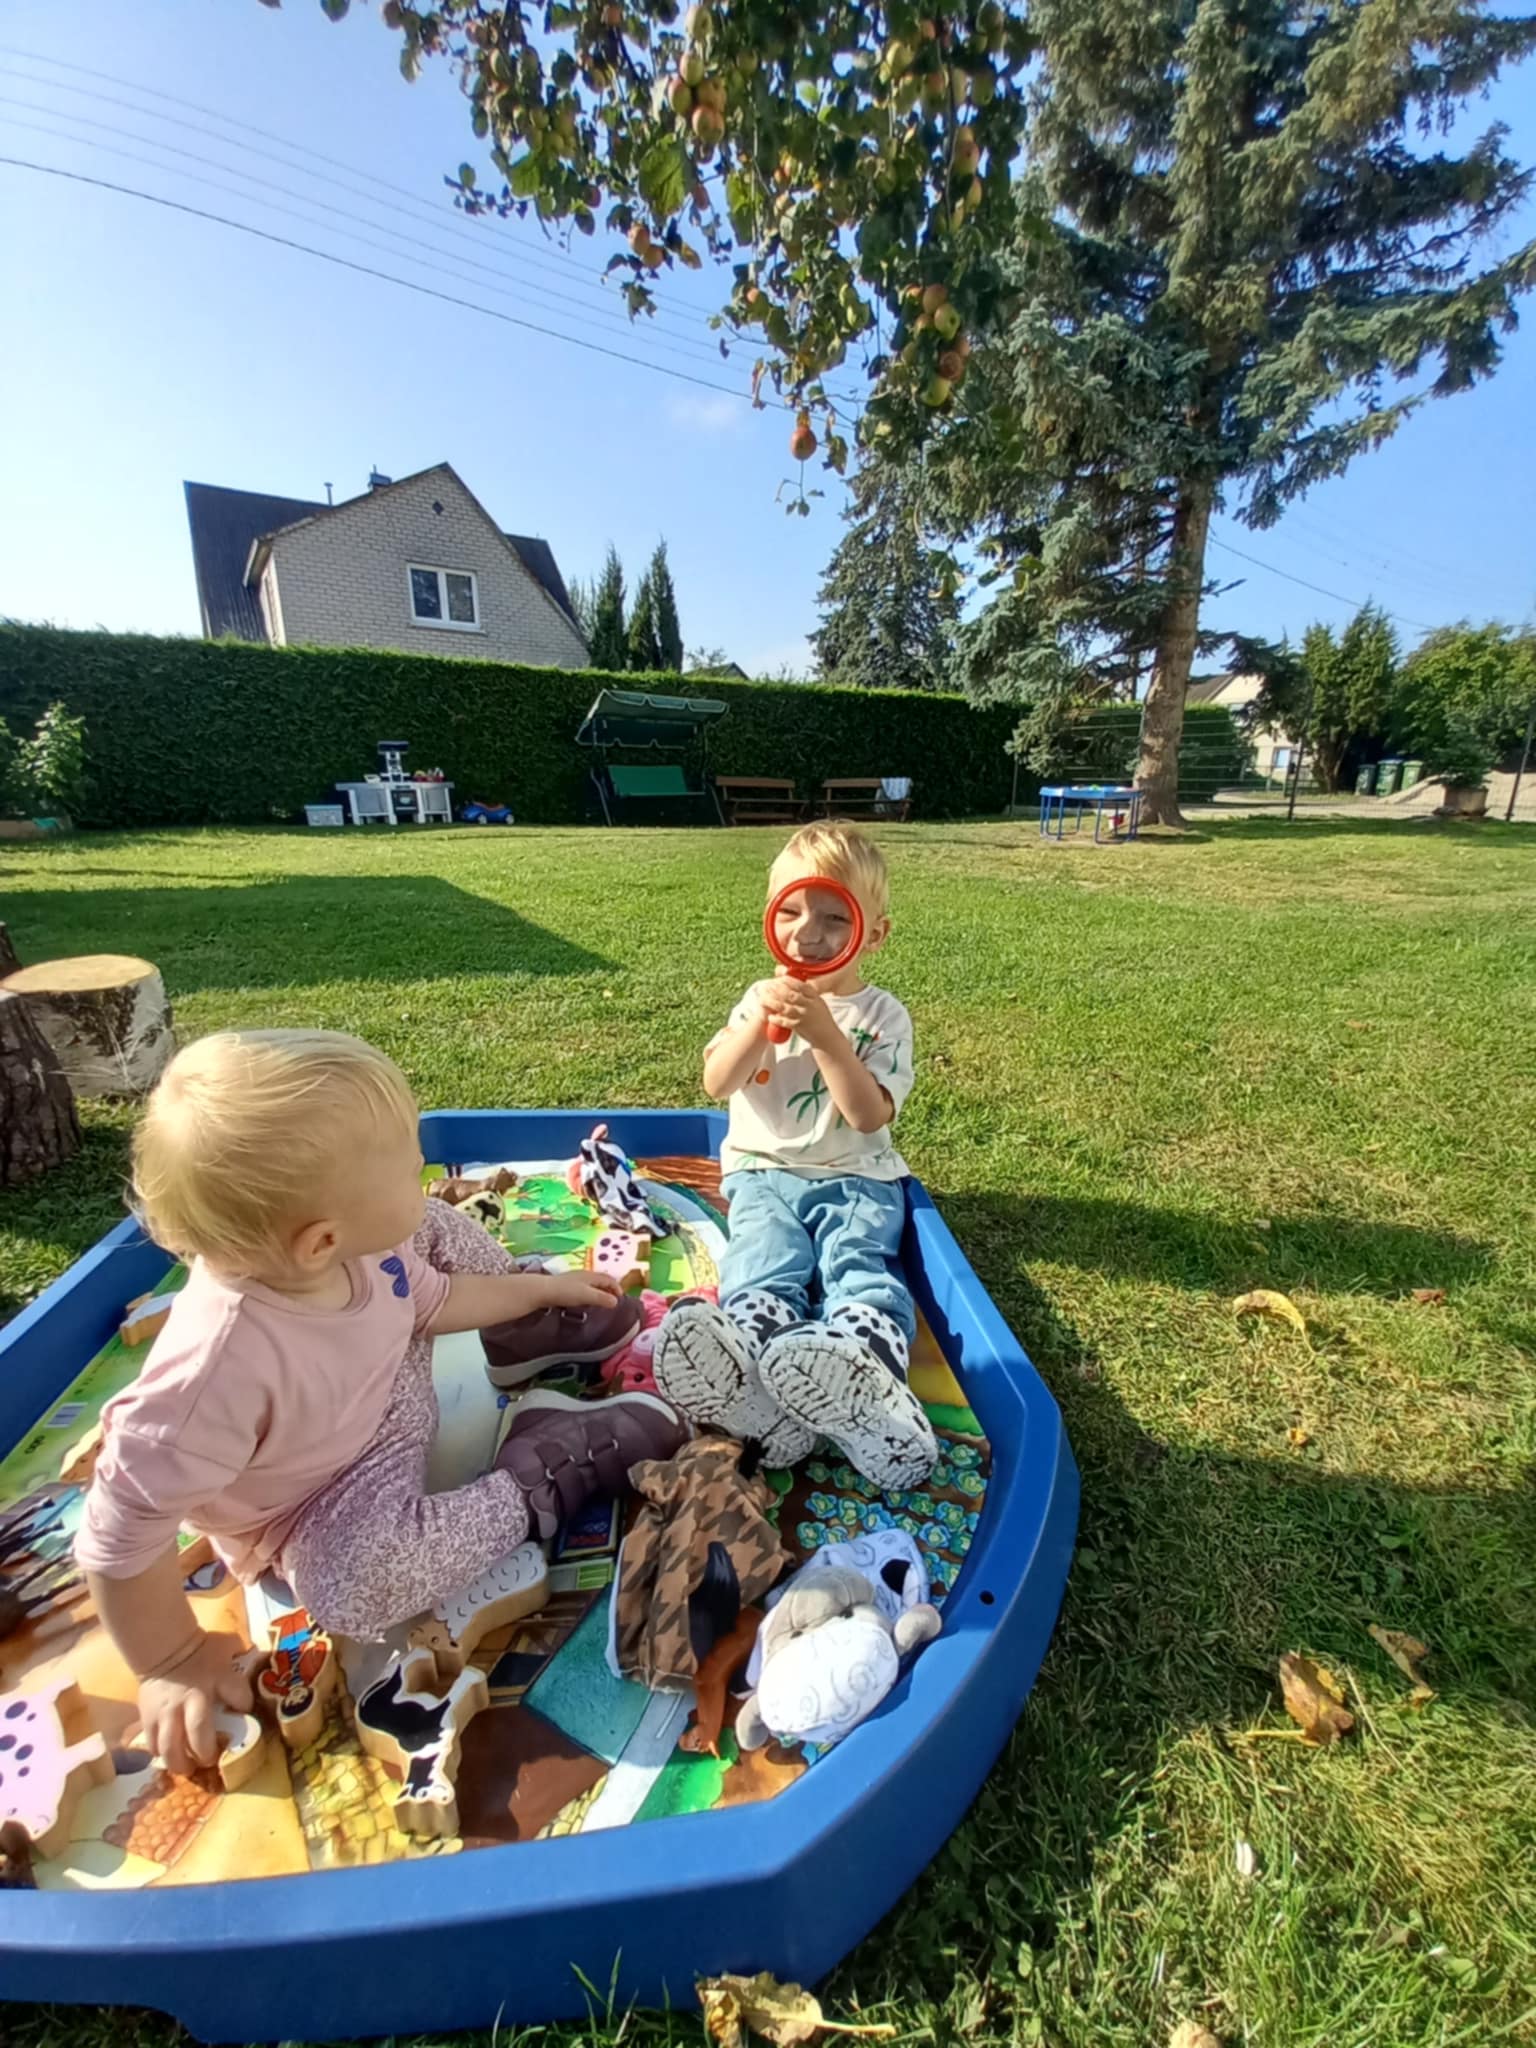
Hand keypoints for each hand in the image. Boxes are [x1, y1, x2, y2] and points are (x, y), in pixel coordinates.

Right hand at [137, 1629, 254, 1777]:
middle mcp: (191, 1699)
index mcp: (216, 1680)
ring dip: (181, 1763)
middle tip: (210, 1761)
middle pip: (199, 1734)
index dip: (245, 1708)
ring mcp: (167, 1711)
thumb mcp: (227, 1652)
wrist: (166, 1649)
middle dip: (206, 1754)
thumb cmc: (201, 1653)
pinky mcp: (148, 1718)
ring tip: (188, 1768)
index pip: (238, 1694)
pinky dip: (161, 1755)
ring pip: (170, 1748)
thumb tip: (254, 1686)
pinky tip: (169, 1755)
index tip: (245, 1718)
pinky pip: (153, 1745)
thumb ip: (239, 1669)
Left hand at [543, 1268, 623, 1311]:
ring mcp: (574, 1279)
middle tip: (614, 1298)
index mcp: (591, 1276)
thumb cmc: (566, 1292)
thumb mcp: (587, 1295)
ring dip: (600, 1289)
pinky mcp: (566, 1284)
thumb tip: (616, 1302)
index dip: (617, 1287)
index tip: (621, 1298)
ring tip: (602, 1299)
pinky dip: (591, 1292)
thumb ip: (602, 1298)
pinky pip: (584, 1286)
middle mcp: (584, 1274)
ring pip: (592, 1282)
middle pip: (601, 1279)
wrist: (543, 1290)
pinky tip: (585, 1299)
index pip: (609, 1279)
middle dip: (609, 1287)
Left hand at [761, 972, 839, 1049]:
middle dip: (777, 990)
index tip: (780, 978)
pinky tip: (770, 1016)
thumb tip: (794, 983)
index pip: (802, 986)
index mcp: (815, 998)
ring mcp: (804, 1017)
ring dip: (772, 1003)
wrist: (827, 1036)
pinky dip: (776, 1019)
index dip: (790, 981)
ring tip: (763, 1000)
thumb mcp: (818, 1002)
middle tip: (767, 987)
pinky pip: (785, 1022)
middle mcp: (810, 1006)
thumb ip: (808, 994)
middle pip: (791, 996)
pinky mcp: (799, 1027)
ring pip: (785, 1008)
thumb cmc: (821, 1018)